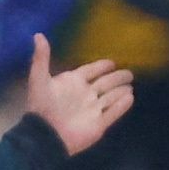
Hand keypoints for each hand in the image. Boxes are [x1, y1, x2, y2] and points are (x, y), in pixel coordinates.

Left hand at [20, 33, 134, 155]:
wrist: (44, 135)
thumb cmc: (41, 106)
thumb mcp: (39, 78)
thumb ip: (41, 57)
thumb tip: (38, 34)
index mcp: (72, 83)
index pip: (90, 71)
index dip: (100, 66)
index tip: (112, 62)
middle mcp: (84, 95)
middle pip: (104, 84)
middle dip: (116, 78)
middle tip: (129, 73)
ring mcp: (92, 110)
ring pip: (110, 98)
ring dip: (120, 91)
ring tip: (130, 85)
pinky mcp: (98, 124)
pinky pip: (112, 113)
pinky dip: (121, 106)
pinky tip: (130, 97)